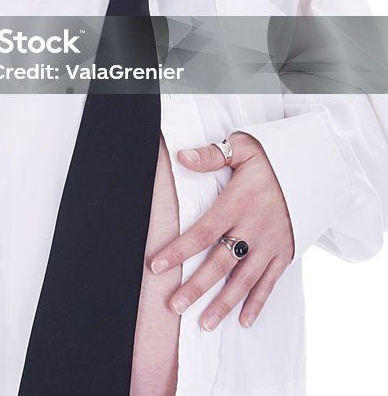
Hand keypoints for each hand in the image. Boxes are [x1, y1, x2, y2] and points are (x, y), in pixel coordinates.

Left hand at [149, 133, 293, 330]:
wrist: (315, 169)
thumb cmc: (272, 158)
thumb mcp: (243, 148)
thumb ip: (212, 155)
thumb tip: (183, 156)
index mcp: (237, 203)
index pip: (203, 232)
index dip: (179, 251)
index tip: (157, 266)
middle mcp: (253, 228)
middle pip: (220, 263)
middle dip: (196, 286)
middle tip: (175, 306)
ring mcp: (270, 244)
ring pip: (244, 280)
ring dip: (224, 303)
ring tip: (204, 324)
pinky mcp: (284, 253)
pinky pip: (270, 282)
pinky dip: (257, 303)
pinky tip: (244, 320)